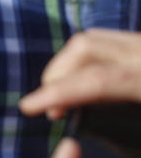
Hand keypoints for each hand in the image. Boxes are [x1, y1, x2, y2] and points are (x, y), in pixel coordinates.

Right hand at [20, 29, 140, 121]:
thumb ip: (114, 119)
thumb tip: (72, 113)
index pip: (95, 80)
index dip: (56, 92)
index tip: (28, 107)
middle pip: (84, 47)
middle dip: (56, 74)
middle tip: (51, 106)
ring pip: (91, 38)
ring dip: (67, 63)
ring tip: (61, 93)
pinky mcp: (140, 43)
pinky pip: (106, 40)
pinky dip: (85, 57)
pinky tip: (82, 78)